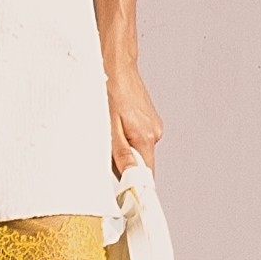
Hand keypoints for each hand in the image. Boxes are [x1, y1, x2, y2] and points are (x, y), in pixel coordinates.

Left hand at [107, 53, 162, 177]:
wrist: (117, 65)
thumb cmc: (110, 89)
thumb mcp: (109, 126)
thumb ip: (120, 153)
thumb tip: (129, 176)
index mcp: (146, 137)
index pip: (146, 174)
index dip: (134, 186)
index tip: (122, 194)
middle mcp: (155, 133)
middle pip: (141, 163)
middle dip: (124, 166)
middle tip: (105, 156)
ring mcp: (153, 126)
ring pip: (138, 150)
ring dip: (123, 150)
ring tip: (110, 132)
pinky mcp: (149, 121)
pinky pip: (138, 139)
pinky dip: (126, 138)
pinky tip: (116, 125)